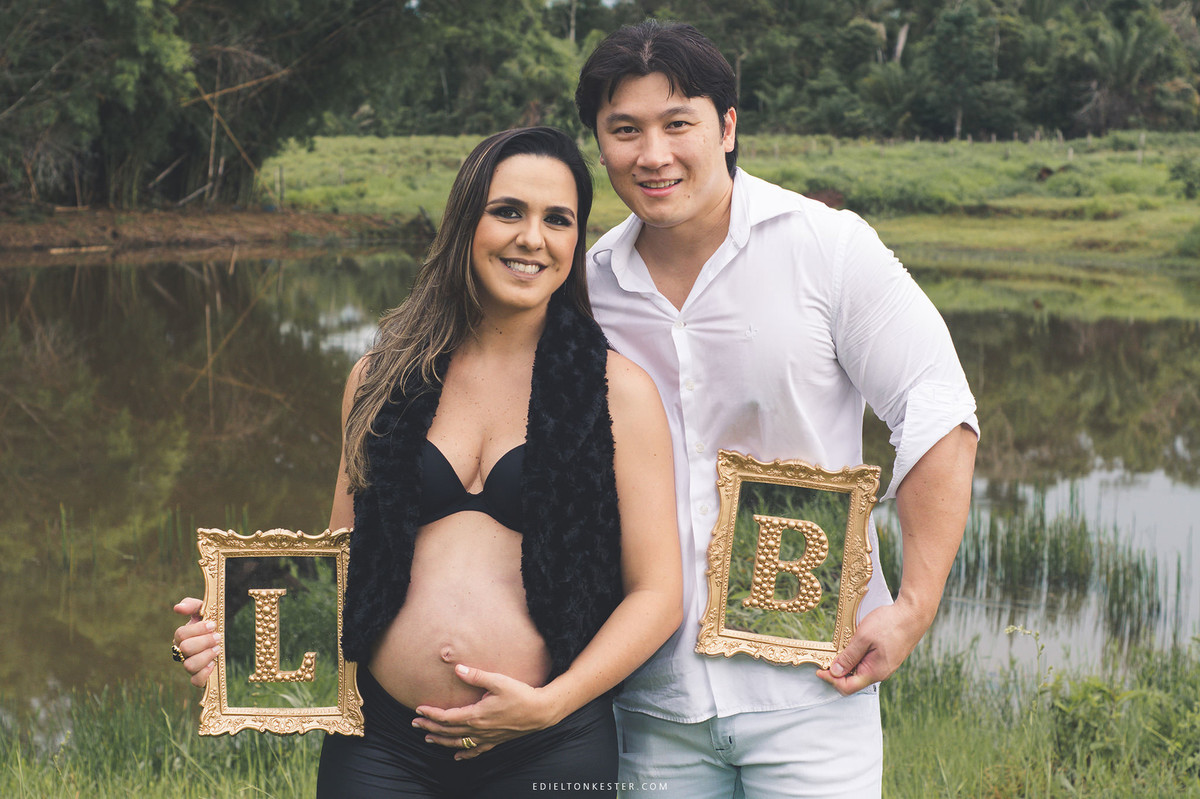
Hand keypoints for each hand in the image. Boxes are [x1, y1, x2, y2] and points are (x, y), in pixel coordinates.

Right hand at [172, 596, 220, 687]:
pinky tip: (213, 664)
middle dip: (204, 642)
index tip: (213, 625)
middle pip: (185, 649)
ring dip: (205, 656)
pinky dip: (204, 674)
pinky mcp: (199, 677)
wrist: (224, 634)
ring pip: (189, 666)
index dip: (197, 630)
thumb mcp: (202, 610)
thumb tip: (177, 608)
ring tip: (217, 649)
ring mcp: (190, 665)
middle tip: (218, 637)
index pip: (180, 634)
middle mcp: (182, 652)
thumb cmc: (210, 622)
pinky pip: (195, 682)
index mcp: (182, 637)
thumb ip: (191, 605)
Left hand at [412, 664, 562, 760]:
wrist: (540, 712)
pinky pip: (476, 750)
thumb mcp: (498, 681)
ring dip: (441, 741)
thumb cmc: (520, 694)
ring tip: (428, 738)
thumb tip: (457, 669)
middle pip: (449, 731)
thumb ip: (476, 676)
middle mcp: (479, 729)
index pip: (447, 717)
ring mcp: (487, 737)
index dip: (431, 714)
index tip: (418, 709)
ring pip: (458, 743)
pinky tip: (457, 756)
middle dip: (430, 727)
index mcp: (476, 715)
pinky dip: (464, 753)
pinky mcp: (496, 740)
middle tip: (415, 724)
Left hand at [816, 599, 927, 695]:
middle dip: (837, 672)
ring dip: (847, 663)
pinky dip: (856, 658)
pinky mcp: (887, 658)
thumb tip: (835, 672)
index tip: (819, 670)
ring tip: (838, 649)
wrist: (913, 614)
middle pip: (853, 681)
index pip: (847, 687)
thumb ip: (849, 656)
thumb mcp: (863, 637)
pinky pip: (868, 664)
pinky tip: (852, 645)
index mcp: (874, 672)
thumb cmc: (890, 624)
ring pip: (860, 672)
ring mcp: (885, 666)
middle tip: (826, 658)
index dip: (830, 680)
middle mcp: (881, 673)